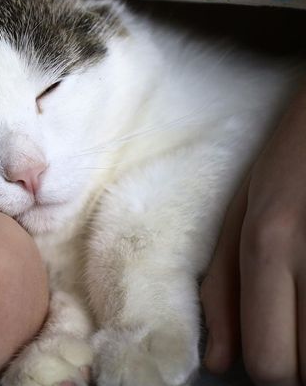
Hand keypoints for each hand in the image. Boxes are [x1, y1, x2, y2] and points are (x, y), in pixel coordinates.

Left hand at [201, 87, 305, 384]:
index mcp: (269, 245)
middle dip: (303, 364)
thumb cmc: (291, 152)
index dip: (274, 372)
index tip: (278, 354)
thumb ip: (223, 286)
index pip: (271, 364)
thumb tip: (218, 361)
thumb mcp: (241, 207)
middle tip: (296, 328)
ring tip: (304, 299)